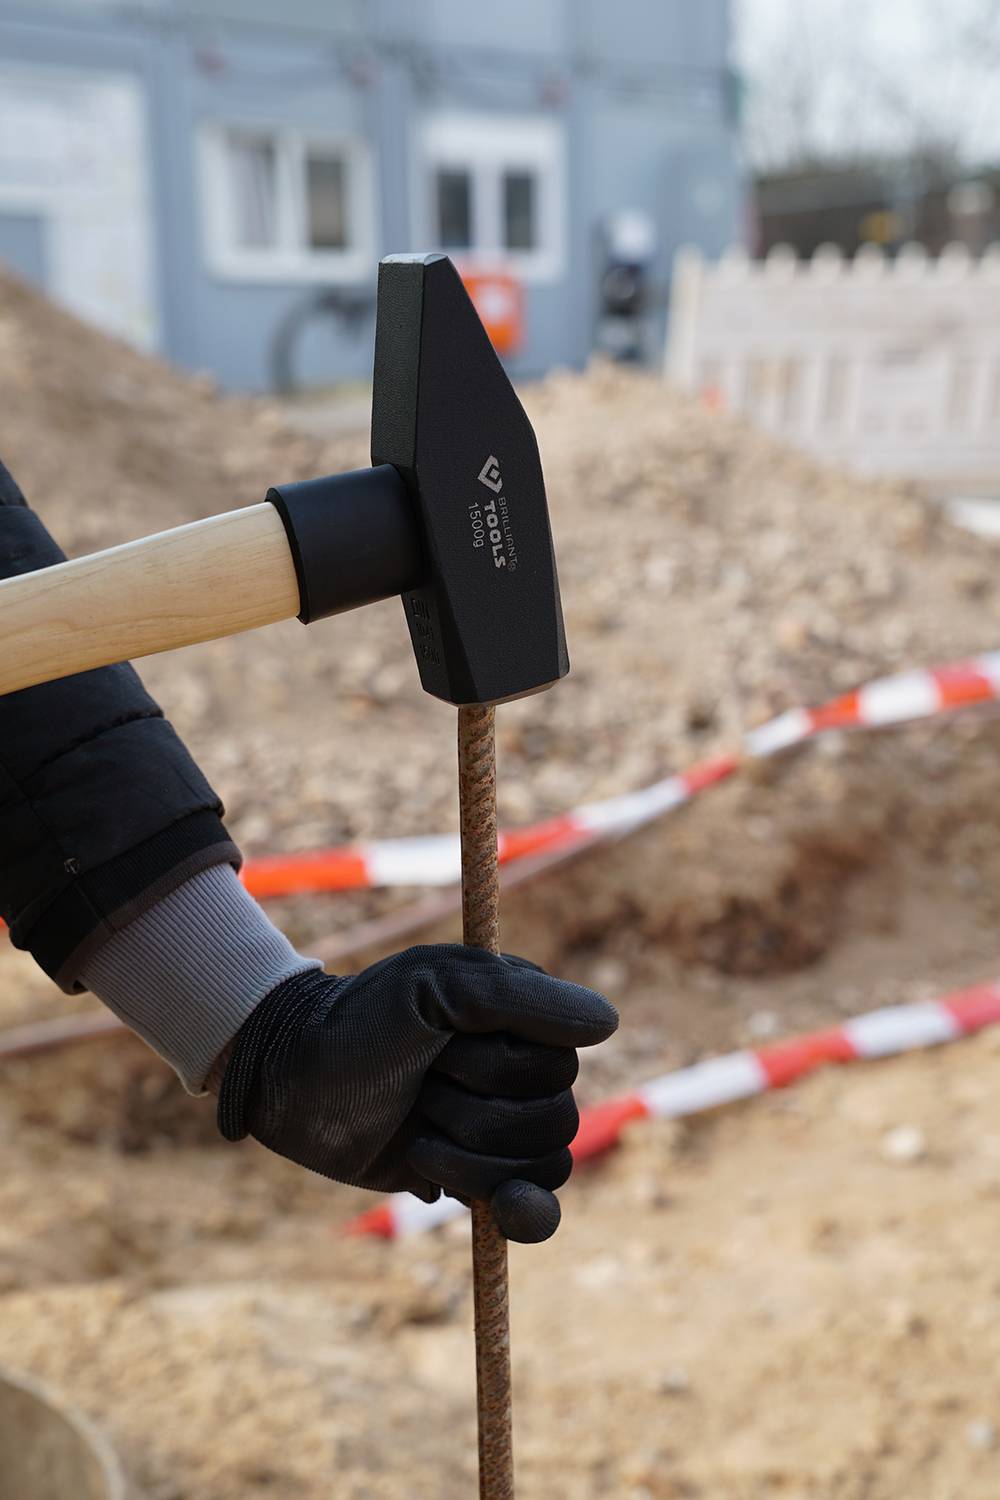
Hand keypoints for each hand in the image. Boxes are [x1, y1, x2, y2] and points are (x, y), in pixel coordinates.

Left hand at [217, 945, 617, 1241]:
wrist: (293, 1080)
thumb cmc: (360, 1022)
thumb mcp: (434, 989)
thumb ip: (520, 1000)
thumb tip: (608, 1022)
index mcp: (521, 1017)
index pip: (560, 1063)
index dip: (501, 1068)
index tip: (444, 1046)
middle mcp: (521, 1070)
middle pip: (556, 1120)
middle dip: (478, 1114)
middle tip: (422, 1087)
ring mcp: (500, 1125)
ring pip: (544, 1166)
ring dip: (472, 1156)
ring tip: (418, 1129)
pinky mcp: (477, 1175)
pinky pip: (536, 1208)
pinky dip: (528, 1214)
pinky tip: (510, 1212)